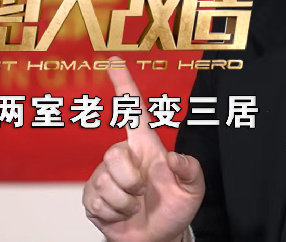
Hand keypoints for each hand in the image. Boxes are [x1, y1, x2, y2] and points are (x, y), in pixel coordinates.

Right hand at [83, 57, 204, 241]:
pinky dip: (114, 214)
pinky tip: (122, 215)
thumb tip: (174, 158)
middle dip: (131, 180)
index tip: (115, 61)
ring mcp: (104, 176)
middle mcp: (123, 157)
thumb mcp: (194, 190)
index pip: (134, 111)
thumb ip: (191, 171)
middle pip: (113, 154)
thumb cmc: (174, 209)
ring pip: (105, 183)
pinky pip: (97, 202)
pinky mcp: (92, 197)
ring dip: (125, 203)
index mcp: (146, 148)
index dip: (125, 86)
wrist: (157, 239)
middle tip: (143, 193)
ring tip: (134, 206)